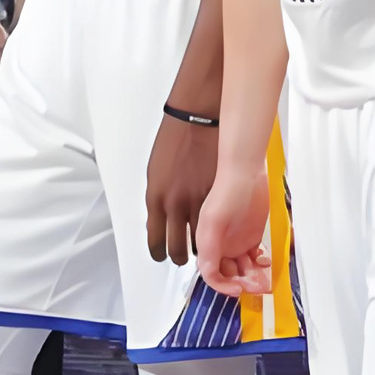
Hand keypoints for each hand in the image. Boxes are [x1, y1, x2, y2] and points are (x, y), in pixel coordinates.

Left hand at [144, 102, 219, 263]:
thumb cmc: (176, 139)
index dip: (159, 253)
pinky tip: (218, 228)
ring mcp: (200, 201)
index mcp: (156, 198)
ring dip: (203, 246)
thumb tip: (161, 219)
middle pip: (177, 248)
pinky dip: (218, 230)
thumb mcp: (156, 173)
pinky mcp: (220, 195)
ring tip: (203, 244)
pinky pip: (219, 225)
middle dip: (180, 256)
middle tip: (183, 255)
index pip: (155, 241)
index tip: (162, 255)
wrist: (198, 118)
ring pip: (202, 241)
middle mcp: (176, 204)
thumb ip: (159, 199)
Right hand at [194, 167, 271, 296]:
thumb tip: (208, 273)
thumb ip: (208, 247)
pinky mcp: (251, 237)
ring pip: (244, 270)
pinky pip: (255, 259)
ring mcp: (236, 242)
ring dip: (254, 277)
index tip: (238, 290)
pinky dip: (261, 265)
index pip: (211, 276)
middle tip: (258, 286)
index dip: (223, 287)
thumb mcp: (214, 220)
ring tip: (265, 278)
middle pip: (229, 276)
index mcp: (207, 243)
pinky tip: (266, 262)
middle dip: (243, 284)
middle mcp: (220, 246)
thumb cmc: (228, 190)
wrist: (247, 172)